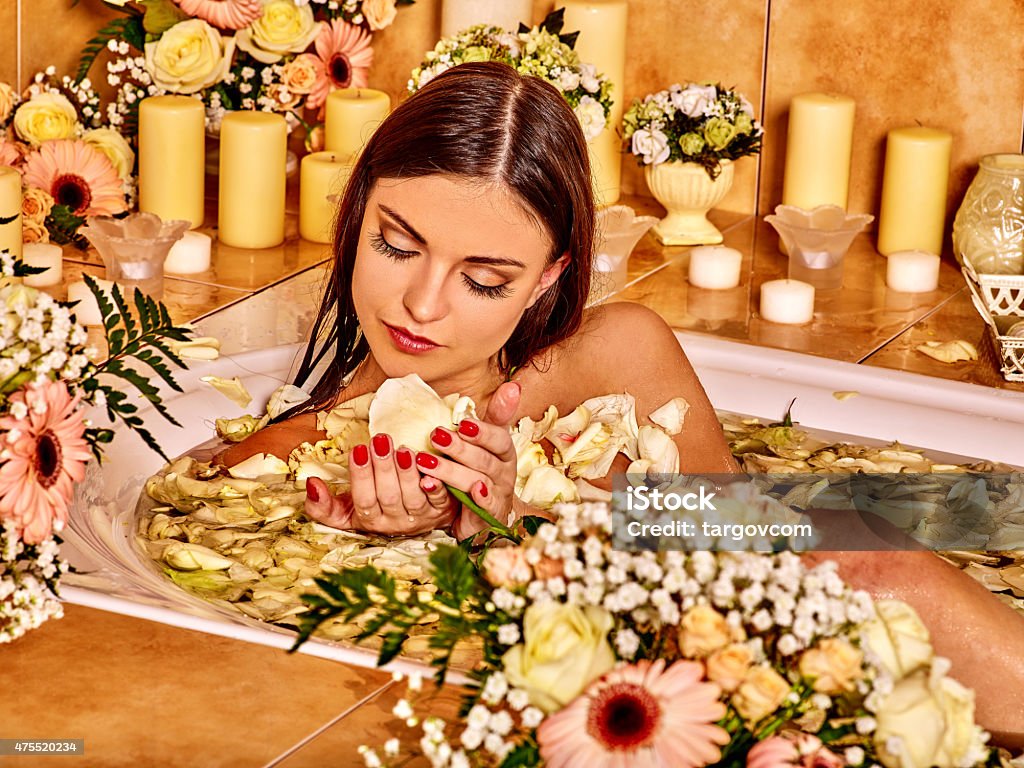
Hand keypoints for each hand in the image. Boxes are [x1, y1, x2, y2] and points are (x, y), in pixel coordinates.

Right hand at [304, 434, 456, 535]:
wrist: (417, 518)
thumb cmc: (379, 508)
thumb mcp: (347, 511)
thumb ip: (324, 505)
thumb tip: (311, 484)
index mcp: (370, 521)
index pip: (364, 500)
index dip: (360, 476)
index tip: (357, 449)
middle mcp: (395, 523)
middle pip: (388, 496)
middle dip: (383, 467)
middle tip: (380, 440)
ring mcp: (420, 518)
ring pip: (413, 497)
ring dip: (407, 473)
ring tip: (403, 449)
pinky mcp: (442, 511)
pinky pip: (440, 500)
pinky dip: (436, 487)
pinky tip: (432, 474)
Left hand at [415, 381, 520, 541]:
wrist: (488, 515)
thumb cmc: (482, 472)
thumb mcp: (487, 442)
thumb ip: (494, 416)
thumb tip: (513, 385)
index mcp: (502, 451)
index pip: (497, 437)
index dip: (482, 430)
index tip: (463, 422)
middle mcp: (504, 471)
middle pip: (484, 458)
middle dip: (459, 447)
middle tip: (435, 436)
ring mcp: (498, 494)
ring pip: (478, 480)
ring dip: (452, 471)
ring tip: (426, 463)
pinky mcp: (489, 516)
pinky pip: (485, 507)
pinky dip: (479, 499)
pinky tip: (468, 492)